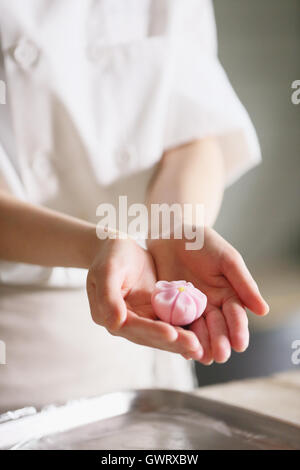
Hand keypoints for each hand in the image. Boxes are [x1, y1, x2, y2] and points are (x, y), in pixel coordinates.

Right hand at [86, 237, 201, 355]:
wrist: (119, 247)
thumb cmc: (110, 254)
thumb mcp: (107, 270)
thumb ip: (108, 297)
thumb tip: (114, 324)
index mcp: (107, 315)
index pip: (132, 327)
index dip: (152, 331)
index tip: (171, 333)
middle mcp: (124, 323)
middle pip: (150, 336)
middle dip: (172, 342)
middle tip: (195, 346)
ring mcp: (141, 319)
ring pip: (162, 334)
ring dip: (180, 342)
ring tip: (200, 348)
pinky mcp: (154, 312)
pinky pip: (170, 322)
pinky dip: (184, 330)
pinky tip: (202, 336)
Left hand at [148, 227, 268, 363]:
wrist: (171, 233)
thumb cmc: (203, 242)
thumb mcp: (227, 260)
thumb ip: (243, 283)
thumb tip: (263, 311)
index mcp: (228, 295)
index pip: (235, 316)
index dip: (238, 330)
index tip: (240, 344)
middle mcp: (211, 305)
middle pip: (217, 327)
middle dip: (219, 342)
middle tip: (220, 356)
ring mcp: (190, 308)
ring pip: (197, 330)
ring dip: (200, 344)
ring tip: (202, 357)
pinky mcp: (170, 307)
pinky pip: (175, 323)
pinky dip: (178, 335)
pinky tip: (179, 346)